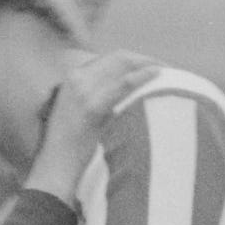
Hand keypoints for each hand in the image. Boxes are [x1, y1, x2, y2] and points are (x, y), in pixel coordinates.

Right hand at [27, 48, 162, 195]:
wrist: (55, 167)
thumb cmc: (69, 146)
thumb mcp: (80, 113)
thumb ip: (98, 98)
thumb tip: (127, 93)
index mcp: (72, 77)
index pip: (109, 58)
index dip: (134, 59)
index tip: (151, 65)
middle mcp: (76, 78)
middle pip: (118, 57)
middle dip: (144, 59)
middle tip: (166, 67)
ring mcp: (83, 91)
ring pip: (122, 65)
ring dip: (147, 64)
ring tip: (168, 71)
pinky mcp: (91, 106)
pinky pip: (123, 84)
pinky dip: (142, 77)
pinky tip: (157, 75)